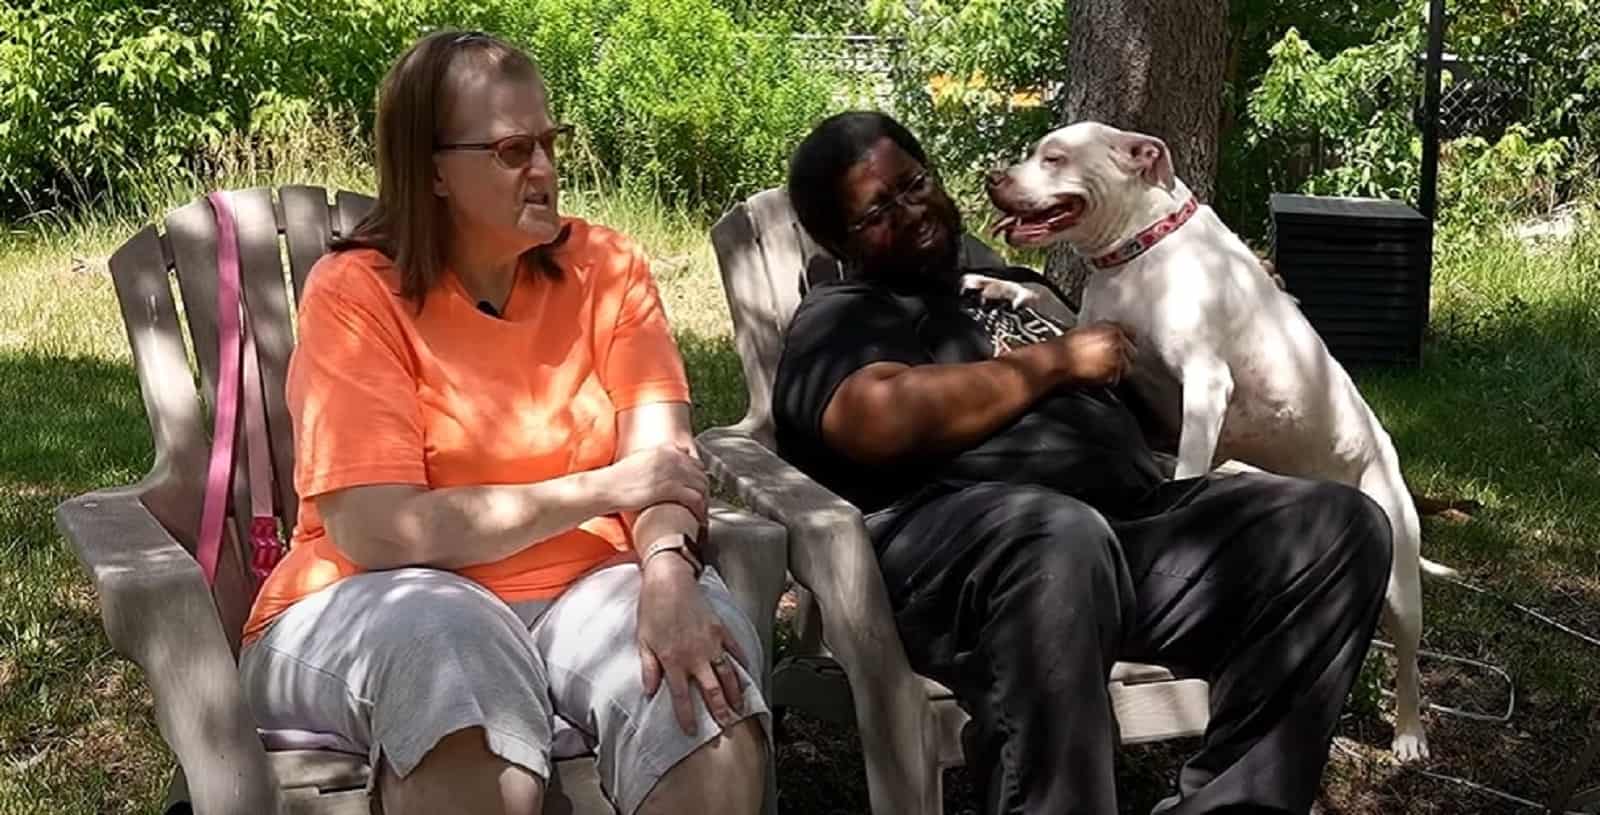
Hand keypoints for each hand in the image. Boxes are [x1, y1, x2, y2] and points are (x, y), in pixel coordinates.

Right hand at [603, 445, 707, 519]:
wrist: (607, 488)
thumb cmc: (619, 479)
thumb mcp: (641, 460)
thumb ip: (658, 460)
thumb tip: (668, 471)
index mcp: (664, 449)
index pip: (693, 459)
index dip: (697, 474)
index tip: (696, 485)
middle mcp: (671, 457)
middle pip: (700, 472)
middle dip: (702, 488)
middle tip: (701, 501)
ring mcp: (671, 472)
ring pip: (701, 485)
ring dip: (704, 499)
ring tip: (701, 511)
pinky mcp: (669, 488)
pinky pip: (694, 498)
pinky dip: (700, 509)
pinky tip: (698, 517)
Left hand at [637, 555, 748, 733]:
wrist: (669, 580)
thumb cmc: (652, 609)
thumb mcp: (643, 640)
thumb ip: (649, 668)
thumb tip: (649, 692)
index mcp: (674, 660)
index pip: (681, 697)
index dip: (687, 717)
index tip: (691, 732)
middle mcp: (696, 655)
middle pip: (712, 690)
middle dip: (720, 711)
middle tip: (727, 727)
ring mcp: (712, 642)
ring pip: (728, 674)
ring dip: (735, 693)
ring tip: (740, 708)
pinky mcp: (721, 629)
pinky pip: (735, 650)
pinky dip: (743, 663)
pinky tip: (747, 674)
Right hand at [1053, 321, 1136, 385]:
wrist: (1054, 361)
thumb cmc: (1062, 348)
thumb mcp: (1085, 331)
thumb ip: (1103, 334)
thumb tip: (1112, 339)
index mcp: (1111, 328)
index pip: (1132, 333)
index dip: (1127, 342)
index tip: (1124, 347)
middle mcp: (1117, 340)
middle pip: (1133, 352)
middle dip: (1124, 359)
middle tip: (1109, 363)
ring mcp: (1116, 357)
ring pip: (1128, 368)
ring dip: (1117, 371)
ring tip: (1100, 371)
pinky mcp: (1112, 373)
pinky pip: (1116, 380)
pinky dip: (1107, 381)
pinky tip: (1095, 377)